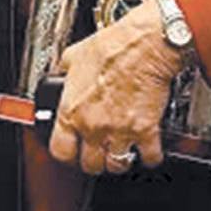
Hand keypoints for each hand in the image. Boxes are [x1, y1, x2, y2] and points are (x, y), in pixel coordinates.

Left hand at [48, 0, 185, 174]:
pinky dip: (150, 156)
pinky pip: (148, 158)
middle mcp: (93, 126)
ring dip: (120, 160)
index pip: (60, 151)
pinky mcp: (146, 131)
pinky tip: (147, 147)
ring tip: (122, 149)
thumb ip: (65, 73)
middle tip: (99, 149)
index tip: (72, 149)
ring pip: (117, 166)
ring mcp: (120, 131)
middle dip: (95, 159)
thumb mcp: (74, 55)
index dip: (66, 153)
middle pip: (90, 164)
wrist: (143, 44)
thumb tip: (61, 76)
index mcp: (72, 109)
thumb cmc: (111, 46)